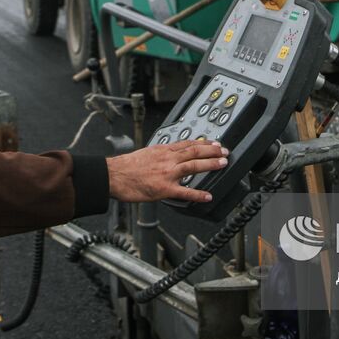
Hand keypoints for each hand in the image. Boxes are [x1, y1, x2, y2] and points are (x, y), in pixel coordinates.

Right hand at [107, 140, 227, 202]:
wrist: (113, 175)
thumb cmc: (126, 166)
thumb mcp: (146, 152)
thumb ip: (161, 154)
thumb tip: (170, 154)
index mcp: (163, 150)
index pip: (188, 143)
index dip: (203, 143)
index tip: (213, 143)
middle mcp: (168, 159)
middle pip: (195, 152)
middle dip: (212, 151)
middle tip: (224, 151)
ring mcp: (167, 173)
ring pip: (194, 166)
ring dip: (211, 165)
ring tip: (223, 164)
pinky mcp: (164, 188)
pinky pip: (184, 192)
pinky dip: (198, 194)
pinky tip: (207, 196)